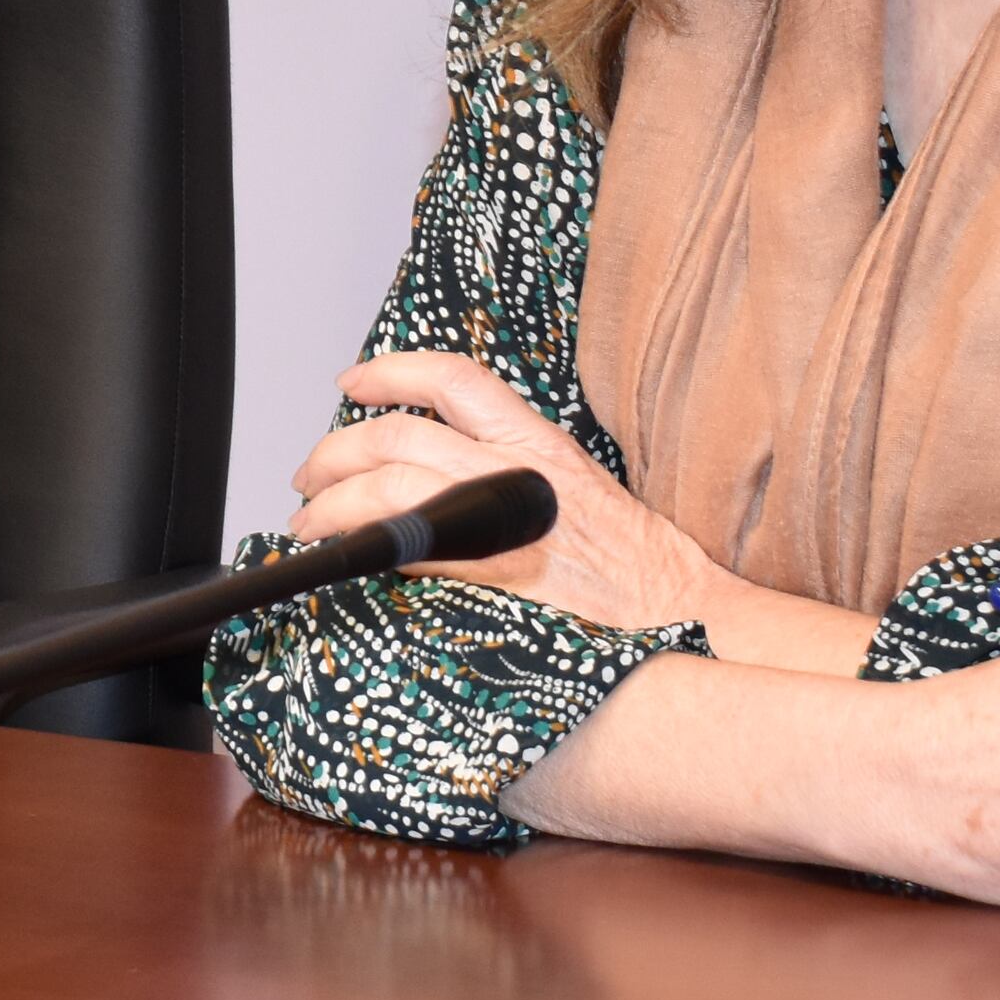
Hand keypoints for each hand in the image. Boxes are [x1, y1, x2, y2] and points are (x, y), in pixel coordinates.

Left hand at [299, 352, 867, 669]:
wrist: (689, 627)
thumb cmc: (639, 575)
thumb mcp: (582, 496)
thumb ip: (516, 474)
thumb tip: (440, 470)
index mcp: (542, 450)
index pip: (457, 381)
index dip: (394, 372)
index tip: (354, 381)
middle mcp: (519, 481)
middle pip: (400, 439)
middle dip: (338, 453)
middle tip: (310, 477)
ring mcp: (503, 534)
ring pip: (392, 494)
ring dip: (334, 507)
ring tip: (311, 525)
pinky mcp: (492, 585)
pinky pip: (408, 559)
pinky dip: (364, 558)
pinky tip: (343, 568)